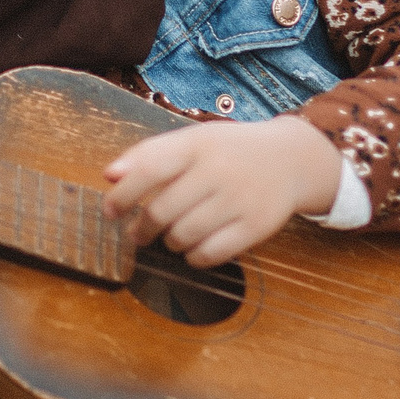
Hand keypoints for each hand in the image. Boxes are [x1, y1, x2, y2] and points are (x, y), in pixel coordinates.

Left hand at [101, 116, 341, 267]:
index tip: (110, 212)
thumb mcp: (192, 141)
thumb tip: (109, 175)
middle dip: (142, 228)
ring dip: (169, 241)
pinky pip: (211, 254)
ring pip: (184, 235)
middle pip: (162, 210)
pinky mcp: (257, 226)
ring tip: (172, 235)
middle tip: (139, 233)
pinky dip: (194, 257)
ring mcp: (240, 198)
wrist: (290, 160)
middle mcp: (219, 170)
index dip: (123, 194)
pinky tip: (193, 248)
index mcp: (198, 144)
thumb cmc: (228, 152)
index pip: (150, 168)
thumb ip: (149, 154)